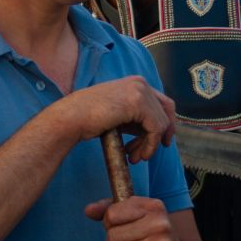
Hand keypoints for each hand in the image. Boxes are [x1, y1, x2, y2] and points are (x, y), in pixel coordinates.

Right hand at [44, 76, 175, 162]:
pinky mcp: (138, 103)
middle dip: (162, 135)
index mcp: (135, 82)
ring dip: (150, 145)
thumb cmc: (89, 118)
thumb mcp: (119, 114)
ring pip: (161, 124)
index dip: (165, 124)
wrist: (72, 117)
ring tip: (134, 157)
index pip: (162, 103)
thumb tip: (156, 132)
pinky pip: (156, 129)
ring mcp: (140, 91)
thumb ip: (137, 118)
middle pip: (167, 111)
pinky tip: (138, 155)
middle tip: (148, 153)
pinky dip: (150, 145)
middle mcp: (140, 83)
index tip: (161, 143)